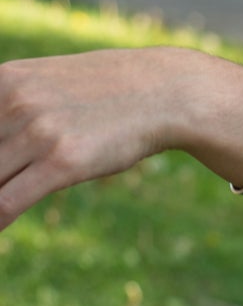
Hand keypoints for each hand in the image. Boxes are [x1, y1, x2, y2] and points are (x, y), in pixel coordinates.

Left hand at [0, 46, 188, 231]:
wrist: (163, 91)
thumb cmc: (104, 90)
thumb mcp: (46, 83)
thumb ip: (10, 107)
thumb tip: (1, 145)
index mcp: (4, 81)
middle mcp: (15, 102)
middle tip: (6, 180)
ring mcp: (38, 132)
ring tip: (3, 207)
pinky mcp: (61, 162)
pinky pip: (6, 202)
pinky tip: (0, 224)